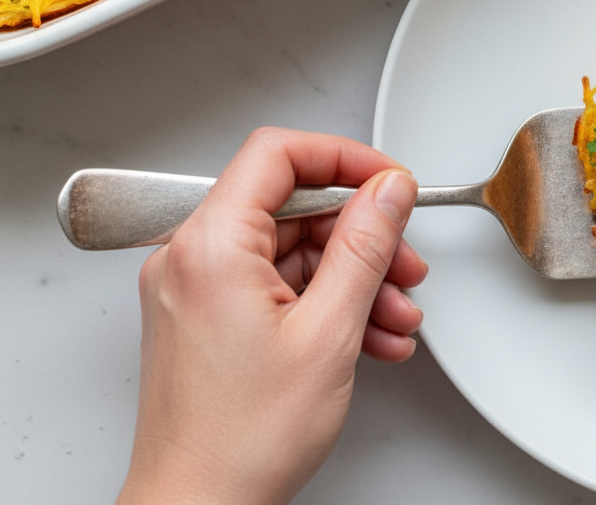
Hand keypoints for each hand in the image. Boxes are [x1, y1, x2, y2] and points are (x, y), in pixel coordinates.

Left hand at [117, 128, 428, 504]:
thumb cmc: (242, 440)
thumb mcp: (329, 332)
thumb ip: (364, 247)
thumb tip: (388, 190)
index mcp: (210, 245)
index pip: (278, 154)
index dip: (345, 159)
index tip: (388, 183)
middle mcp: (191, 257)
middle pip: (292, 207)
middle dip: (360, 238)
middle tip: (405, 269)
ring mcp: (196, 289)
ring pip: (291, 251)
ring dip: (352, 280)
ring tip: (394, 320)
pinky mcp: (206, 318)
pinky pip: (276, 287)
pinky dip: (324, 305)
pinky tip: (367, 338)